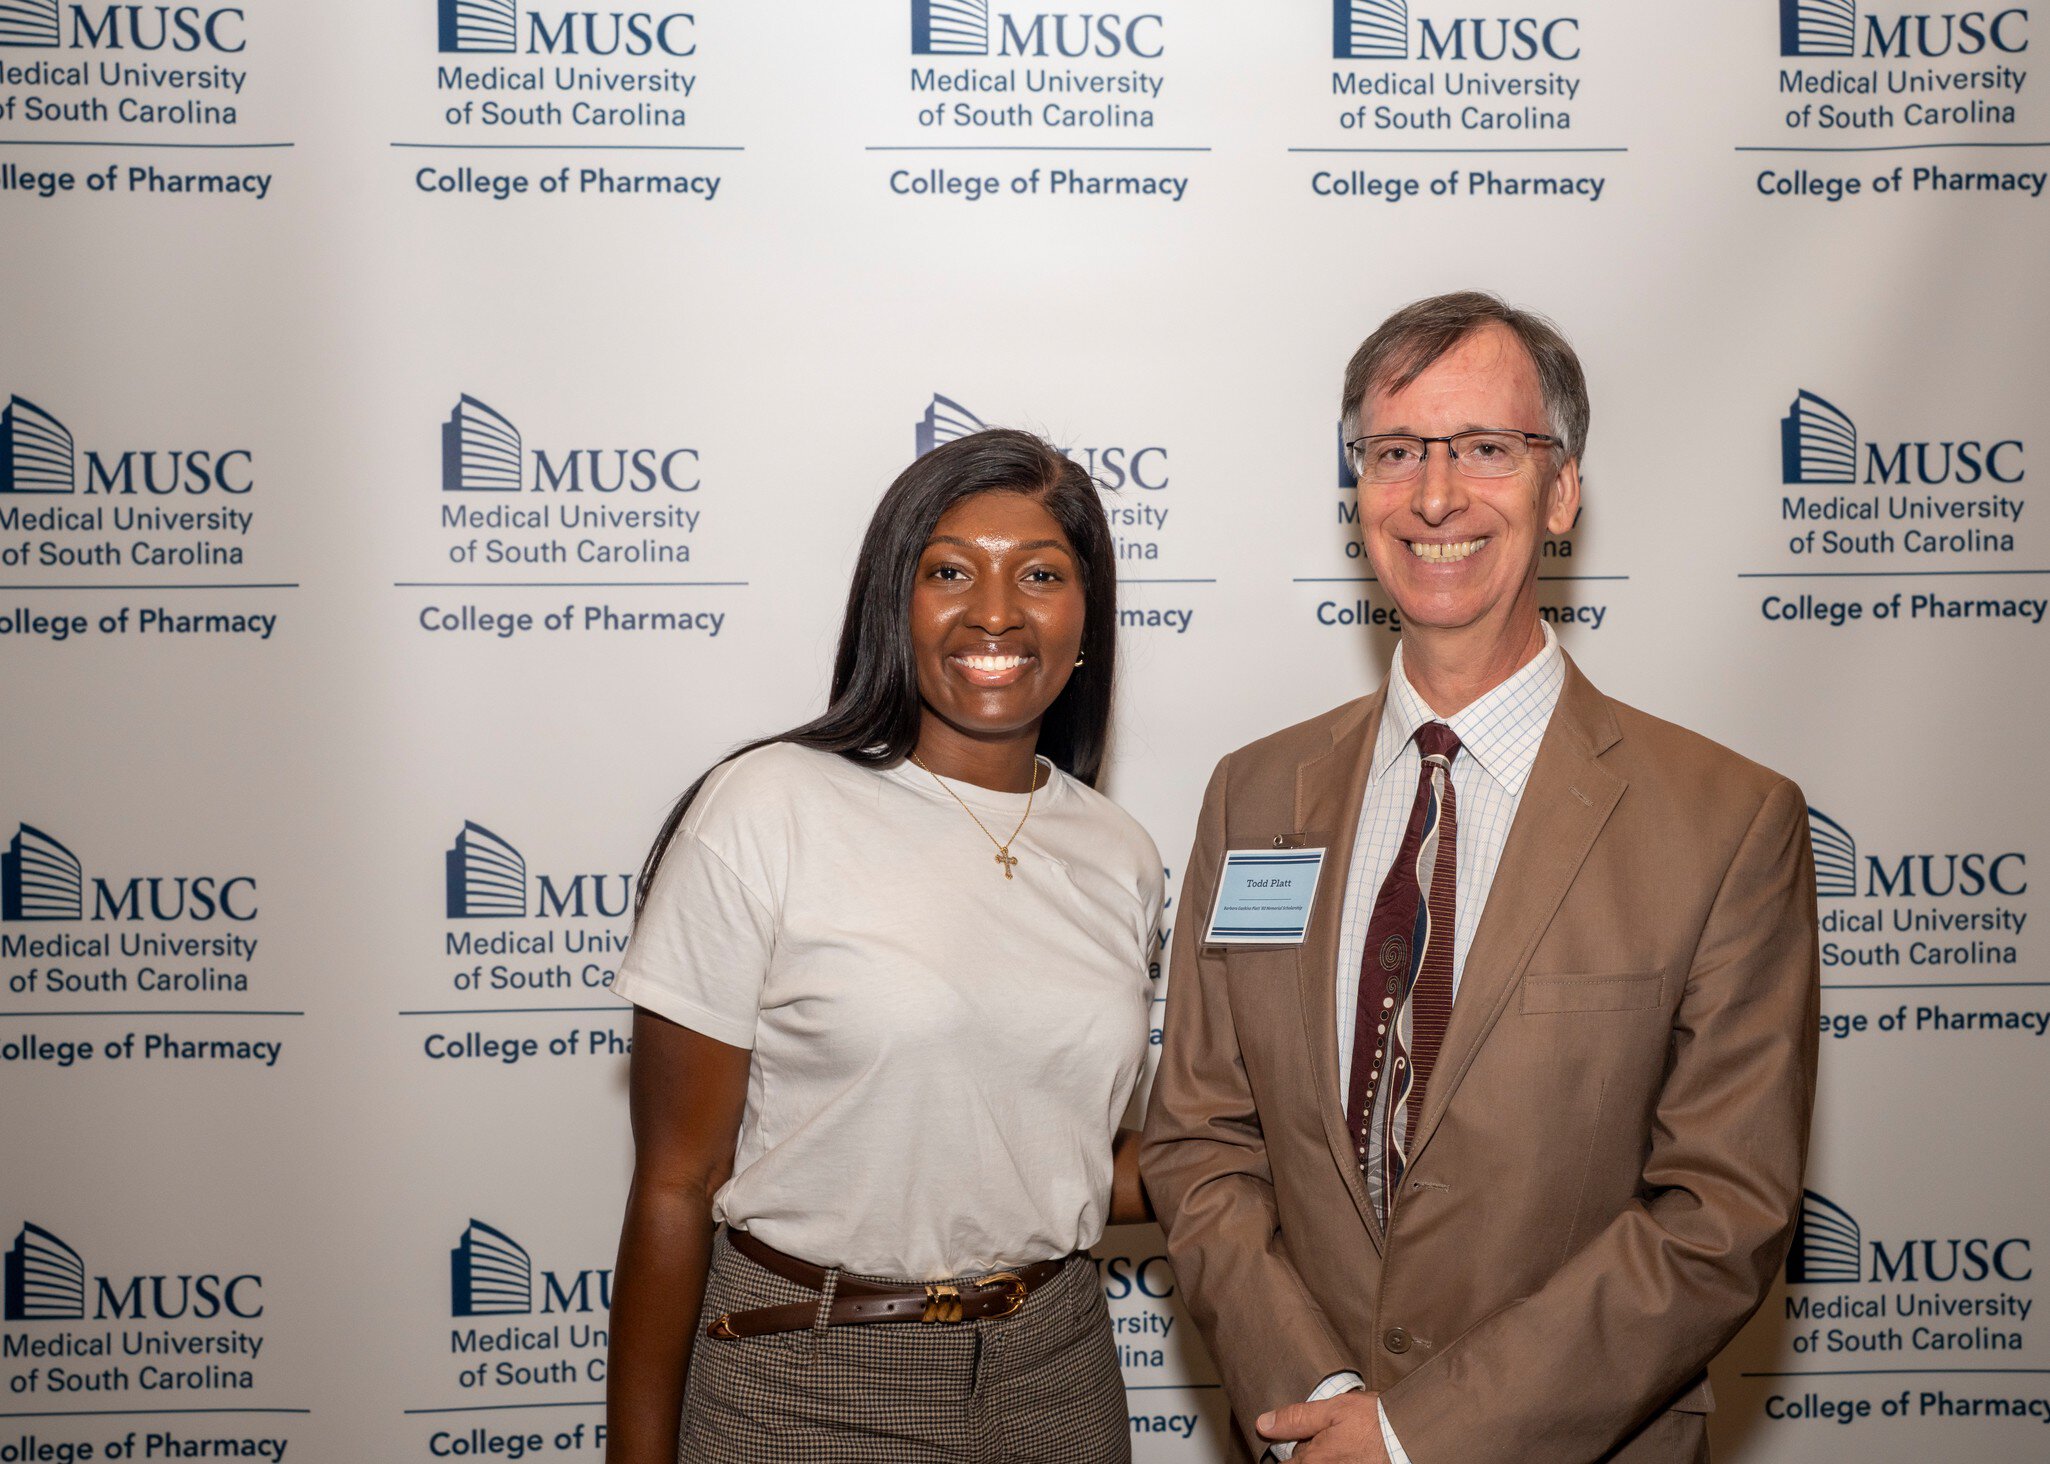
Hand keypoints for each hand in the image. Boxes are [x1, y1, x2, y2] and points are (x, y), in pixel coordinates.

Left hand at [1257, 1391, 1388, 1462]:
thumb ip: (1296, 1418)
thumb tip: (1263, 1424)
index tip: (1298, 1437)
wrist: (1412, 1437)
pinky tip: (1351, 1449)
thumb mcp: (1333, 1409)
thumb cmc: (1376, 1422)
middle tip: (1327, 1434)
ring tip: (1343, 1442)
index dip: (1288, 1447)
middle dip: (1308, 1450)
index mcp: (1313, 1462)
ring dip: (1324, 1455)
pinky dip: (1340, 1457)